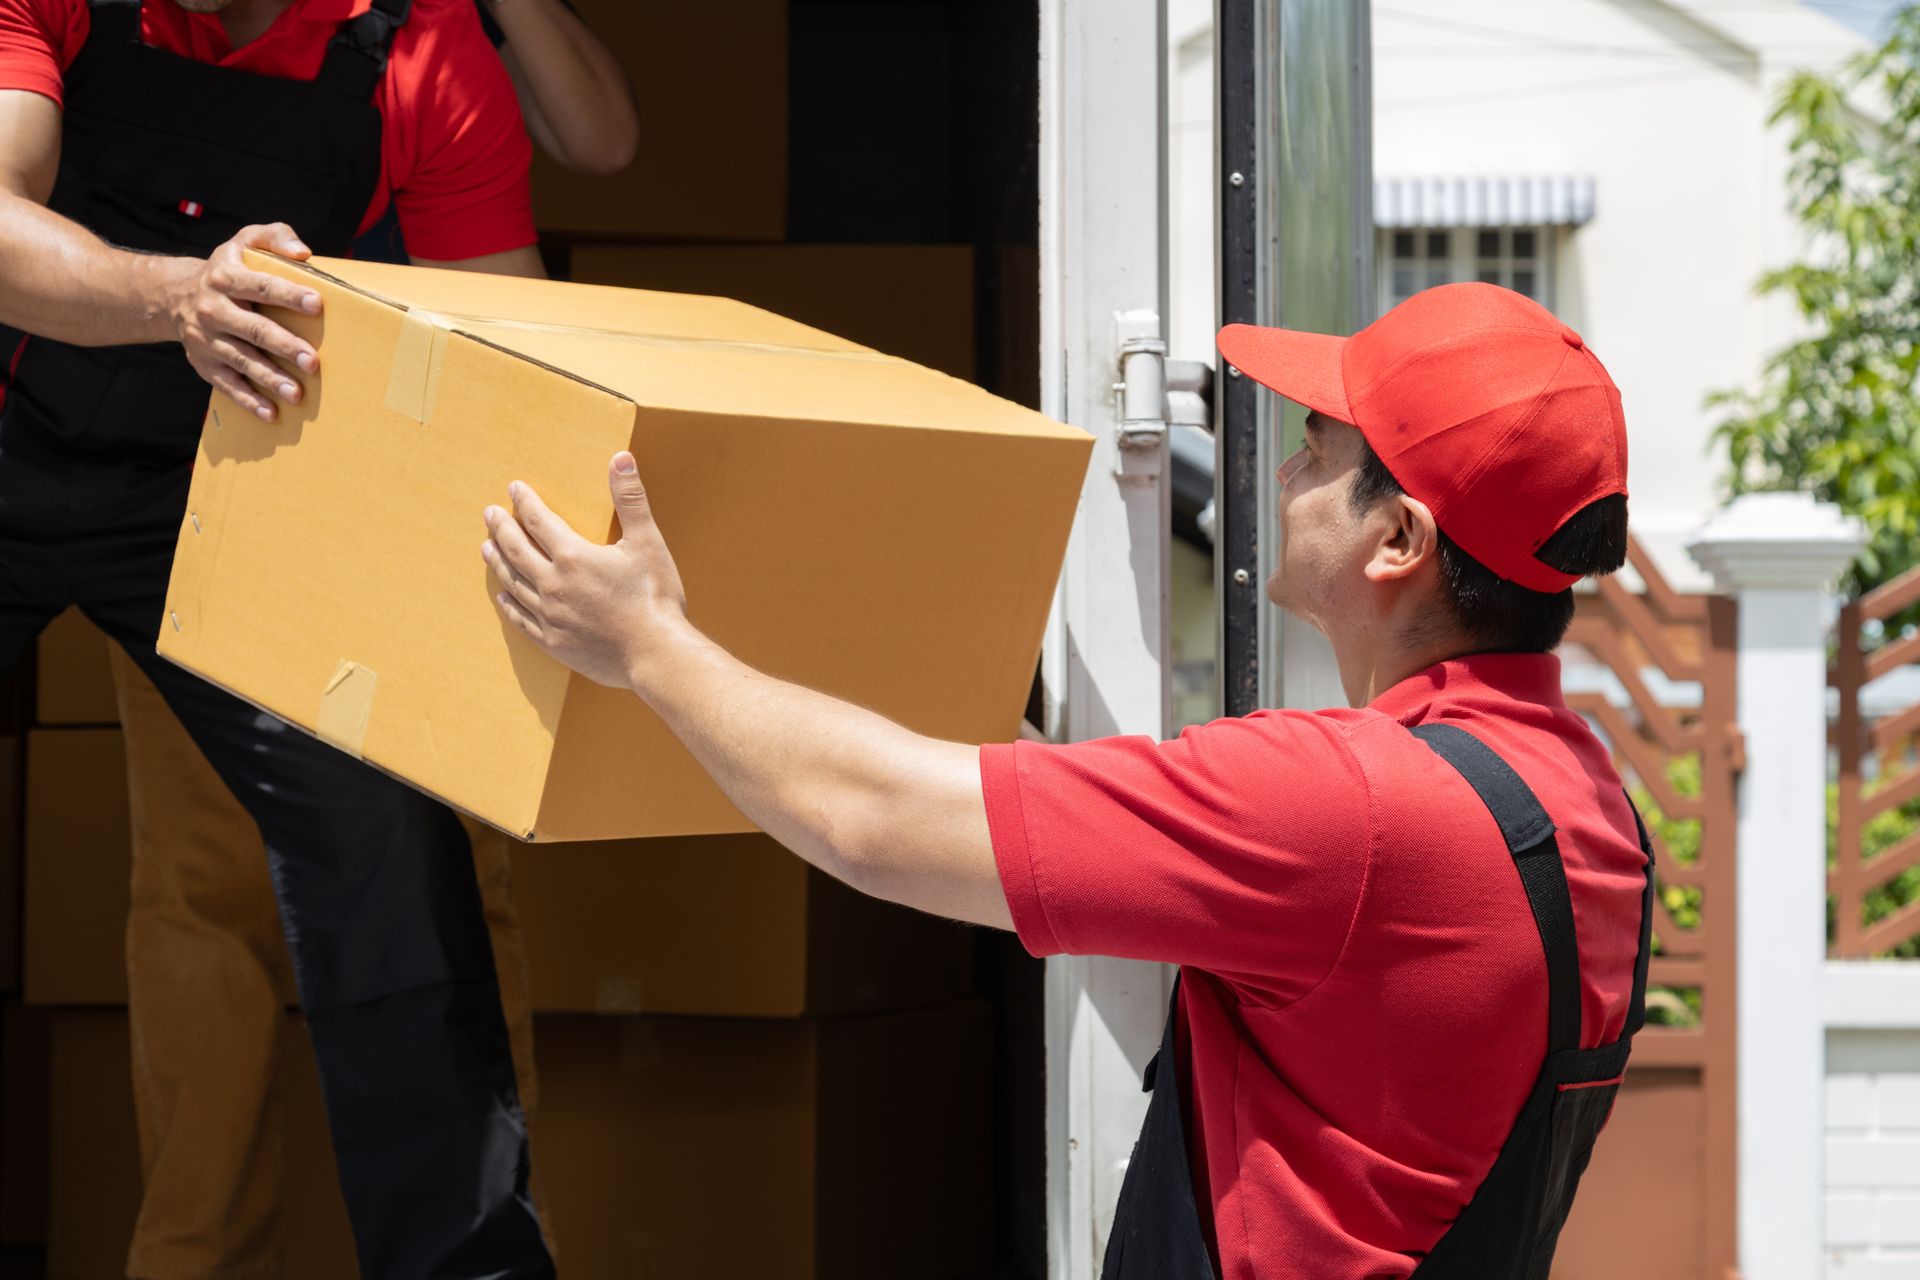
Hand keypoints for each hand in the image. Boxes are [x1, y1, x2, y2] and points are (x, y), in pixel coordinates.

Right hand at [167, 223, 322, 422]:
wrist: (176, 296)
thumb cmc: (230, 268)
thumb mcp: (245, 241)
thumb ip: (275, 236)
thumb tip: (304, 253)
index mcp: (226, 277)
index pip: (261, 286)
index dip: (288, 294)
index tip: (317, 304)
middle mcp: (213, 309)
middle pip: (253, 329)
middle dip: (283, 345)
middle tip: (311, 361)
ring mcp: (207, 339)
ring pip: (241, 360)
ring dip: (269, 379)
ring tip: (297, 393)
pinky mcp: (205, 363)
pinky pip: (228, 384)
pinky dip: (249, 400)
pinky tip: (271, 413)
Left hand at [482, 451, 691, 690]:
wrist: (656, 654)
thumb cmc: (656, 597)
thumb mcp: (647, 542)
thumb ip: (630, 499)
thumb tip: (621, 458)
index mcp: (573, 557)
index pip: (538, 520)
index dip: (524, 502)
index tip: (513, 489)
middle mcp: (553, 584)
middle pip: (516, 550)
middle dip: (501, 528)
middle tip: (489, 514)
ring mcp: (550, 616)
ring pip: (514, 582)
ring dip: (498, 562)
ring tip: (486, 548)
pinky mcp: (554, 642)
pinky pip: (521, 620)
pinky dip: (509, 605)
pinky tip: (502, 597)